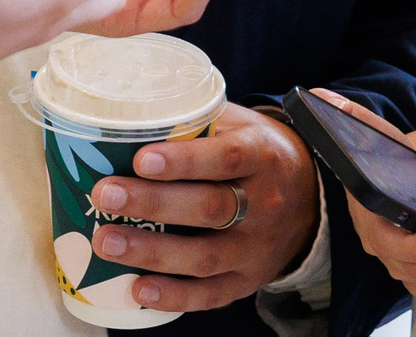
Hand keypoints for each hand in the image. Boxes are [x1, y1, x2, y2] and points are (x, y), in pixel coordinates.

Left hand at [84, 101, 319, 312]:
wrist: (310, 196)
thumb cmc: (253, 151)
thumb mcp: (238, 125)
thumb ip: (196, 122)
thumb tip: (129, 119)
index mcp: (262, 156)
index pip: (226, 158)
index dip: (184, 160)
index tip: (141, 159)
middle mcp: (265, 205)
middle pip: (210, 208)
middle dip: (153, 204)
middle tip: (105, 196)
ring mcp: (257, 248)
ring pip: (205, 256)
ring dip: (153, 253)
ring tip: (106, 243)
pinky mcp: (247, 280)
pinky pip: (212, 295)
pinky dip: (175, 296)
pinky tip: (139, 291)